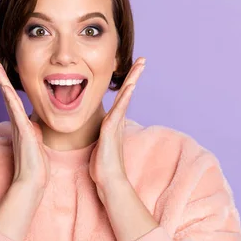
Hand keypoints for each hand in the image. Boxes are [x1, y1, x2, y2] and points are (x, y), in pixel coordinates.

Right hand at [0, 61, 49, 192]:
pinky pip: (15, 110)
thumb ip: (35, 131)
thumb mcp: (38, 143)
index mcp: (22, 126)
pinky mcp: (22, 131)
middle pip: (7, 96)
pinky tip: (6, 86)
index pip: (14, 102)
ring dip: (2, 82)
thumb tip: (35, 125)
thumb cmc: (36, 165)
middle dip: (1, 79)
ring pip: (9, 99)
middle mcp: (17, 123)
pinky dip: (10, 97)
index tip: (5, 75)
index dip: (9, 87)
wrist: (32, 181)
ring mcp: (18, 126)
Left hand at [89, 57, 145, 202]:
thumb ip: (99, 136)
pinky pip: (119, 110)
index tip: (131, 68)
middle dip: (134, 75)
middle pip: (127, 92)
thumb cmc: (102, 166)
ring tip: (140, 66)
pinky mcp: (111, 130)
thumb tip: (97, 133)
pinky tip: (129, 87)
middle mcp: (116, 120)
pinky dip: (124, 97)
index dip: (126, 82)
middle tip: (143, 59)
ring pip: (125, 97)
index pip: (120, 97)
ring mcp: (115, 124)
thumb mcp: (98, 145)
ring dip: (132, 80)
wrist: (108, 180)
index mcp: (112, 121)